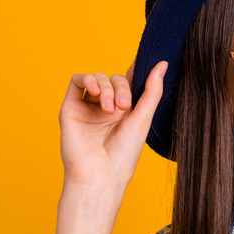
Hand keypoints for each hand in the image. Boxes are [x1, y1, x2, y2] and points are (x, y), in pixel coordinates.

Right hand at [58, 61, 167, 190]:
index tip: (146, 60)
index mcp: (128, 109)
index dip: (137, 70)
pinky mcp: (71, 107)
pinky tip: (96, 92)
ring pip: (98, 78)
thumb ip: (152, 90)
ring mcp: (89, 106)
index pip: (131, 80)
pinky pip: (77, 81)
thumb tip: (162, 63)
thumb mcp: (144, 117)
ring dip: (107, 88)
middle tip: (124, 107)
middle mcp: (108, 106)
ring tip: (110, 109)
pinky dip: (87, 79)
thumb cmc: (125, 153)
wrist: (100, 173)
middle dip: (121, 88)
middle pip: (115, 78)